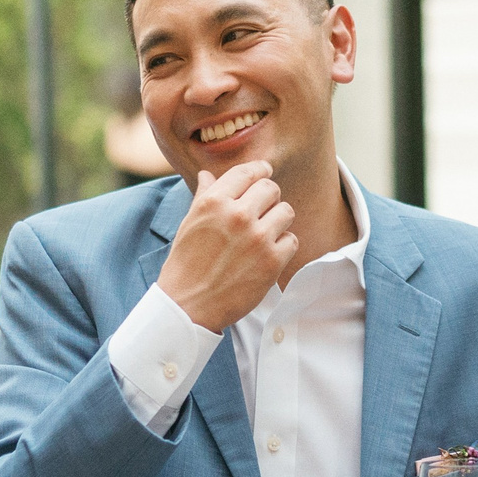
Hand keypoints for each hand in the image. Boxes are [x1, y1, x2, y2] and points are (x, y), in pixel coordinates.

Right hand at [157, 162, 295, 331]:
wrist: (188, 306)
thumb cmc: (186, 264)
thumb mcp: (189, 224)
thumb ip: (204, 196)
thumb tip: (208, 174)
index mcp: (214, 202)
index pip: (247, 172)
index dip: (260, 170)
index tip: (265, 172)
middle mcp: (237, 215)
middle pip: (271, 188)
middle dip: (269, 197)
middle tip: (263, 211)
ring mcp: (257, 237)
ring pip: (286, 211)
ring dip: (278, 221)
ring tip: (264, 234)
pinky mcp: (272, 261)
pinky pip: (292, 240)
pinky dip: (283, 246)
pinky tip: (267, 254)